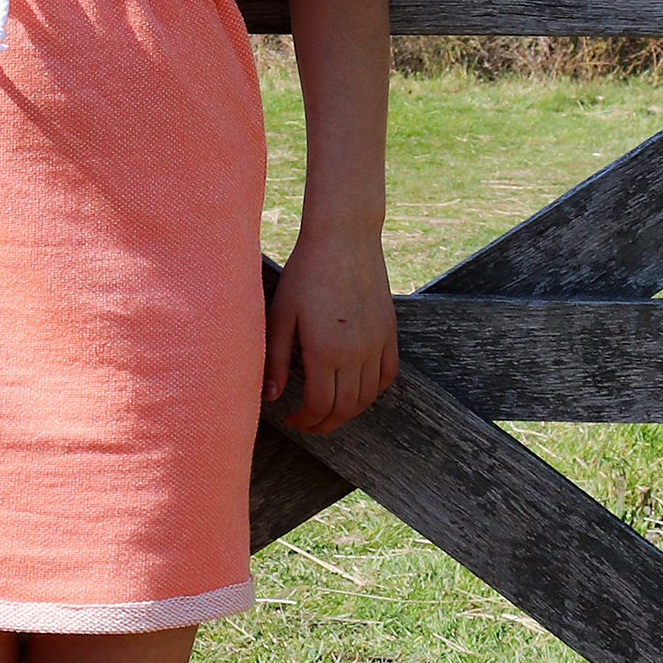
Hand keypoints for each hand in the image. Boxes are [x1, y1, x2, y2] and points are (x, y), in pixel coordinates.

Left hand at [264, 229, 396, 433]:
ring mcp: (377, 343)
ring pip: (368, 396)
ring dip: (348, 411)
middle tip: (307, 423)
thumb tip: (272, 397)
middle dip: (325, 423)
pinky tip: (356, 390)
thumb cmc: (305, 273)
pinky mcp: (390, 331)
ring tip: (328, 410)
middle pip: (345, 408)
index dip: (305, 421)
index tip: (292, 420)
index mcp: (325, 351)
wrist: (344, 238)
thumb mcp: (281, 315)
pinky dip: (373, 391)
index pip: (320, 405)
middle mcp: (356, 353)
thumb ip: (277, 360)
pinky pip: (387, 374)